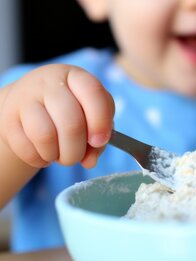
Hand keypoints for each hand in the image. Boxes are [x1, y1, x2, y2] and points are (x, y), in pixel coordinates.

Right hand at [0, 64, 114, 168]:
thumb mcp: (93, 115)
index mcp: (75, 76)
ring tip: (61, 156)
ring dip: (59, 156)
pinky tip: (45, 153)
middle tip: (78, 157)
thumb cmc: (72, 110)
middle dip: (78, 150)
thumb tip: (89, 161)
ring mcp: (24, 97)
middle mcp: (48, 82)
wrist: (29, 105)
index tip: (99, 141)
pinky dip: (40, 159)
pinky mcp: (7, 117)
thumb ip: (100, 137)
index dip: (100, 121)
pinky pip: (26, 148)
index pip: (92, 92)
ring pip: (45, 136)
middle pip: (71, 122)